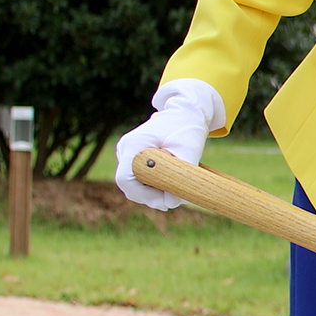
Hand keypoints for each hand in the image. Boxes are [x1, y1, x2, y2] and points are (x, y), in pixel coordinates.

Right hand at [113, 78, 224, 208]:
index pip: (125, 179)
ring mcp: (127, 153)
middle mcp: (126, 149)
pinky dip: (152, 187)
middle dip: (151, 197)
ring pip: (133, 185)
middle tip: (175, 199)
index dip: (144, 195)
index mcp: (135, 144)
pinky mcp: (133, 158)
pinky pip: (138, 179)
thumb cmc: (187, 127)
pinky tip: (169, 185)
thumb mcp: (191, 149)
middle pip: (128, 186)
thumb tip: (173, 202)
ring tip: (176, 191)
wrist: (184, 112)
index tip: (166, 199)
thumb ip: (182, 176)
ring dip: (152, 194)